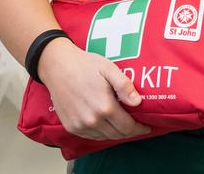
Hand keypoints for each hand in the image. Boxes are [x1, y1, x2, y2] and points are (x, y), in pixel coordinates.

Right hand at [37, 37, 151, 140]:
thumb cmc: (84, 65)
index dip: (139, 128)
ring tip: (122, 124)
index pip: (128, 127)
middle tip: (136, 125)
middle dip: (129, 131)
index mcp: (105, 107)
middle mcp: (92, 120)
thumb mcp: (108, 69)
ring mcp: (80, 126)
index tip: (146, 126)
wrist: (57, 66)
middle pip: (118, 135)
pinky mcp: (71, 127)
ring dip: (116, 133)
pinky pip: (92, 136)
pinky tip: (105, 124)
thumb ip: (124, 86)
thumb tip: (137, 102)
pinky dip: (101, 133)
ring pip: (105, 137)